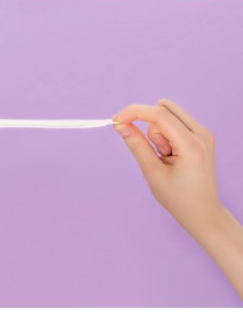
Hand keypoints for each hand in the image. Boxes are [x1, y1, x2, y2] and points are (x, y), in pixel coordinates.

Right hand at [114, 99, 242, 299]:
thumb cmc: (177, 197)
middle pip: (164, 108)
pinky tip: (171, 154)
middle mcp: (202, 133)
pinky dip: (165, 134)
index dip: (134, 112)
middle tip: (156, 153)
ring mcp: (204, 132)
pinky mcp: (201, 134)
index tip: (116, 120)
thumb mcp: (152, 172)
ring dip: (158, 132)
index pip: (159, 115)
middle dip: (150, 127)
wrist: (201, 211)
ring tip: (165, 157)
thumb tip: (119, 125)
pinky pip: (175, 121)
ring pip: (169, 113)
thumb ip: (136, 144)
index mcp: (192, 145)